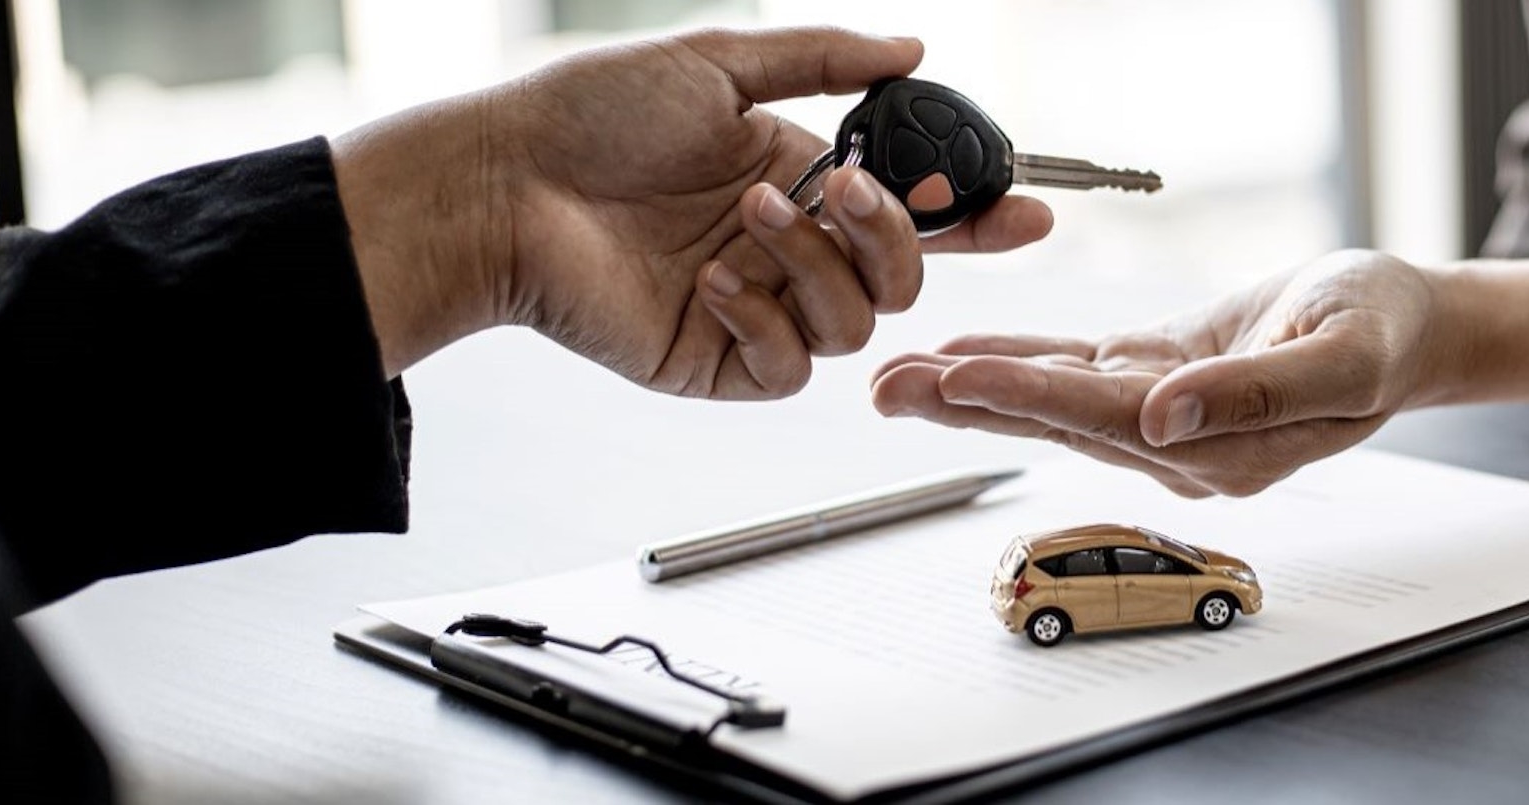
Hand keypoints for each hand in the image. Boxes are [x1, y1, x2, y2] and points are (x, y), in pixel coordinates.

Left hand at [335, 26, 1053, 396]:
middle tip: (844, 189)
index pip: (913, 210)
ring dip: (819, 266)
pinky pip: (792, 366)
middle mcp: (788, 247)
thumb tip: (912, 48)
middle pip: (901, 277)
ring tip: (748, 216)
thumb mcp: (720, 61)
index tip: (1027, 211)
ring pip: (857, 325)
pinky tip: (719, 281)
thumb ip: (825, 60)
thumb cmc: (589, 115)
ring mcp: (758, 309)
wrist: (501, 183)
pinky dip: (768, 321)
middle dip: (892, 234)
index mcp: (799, 179)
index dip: (976, 217)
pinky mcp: (719, 360)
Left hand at [871, 250, 1443, 496]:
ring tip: (896, 376)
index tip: (957, 378)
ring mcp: (1164, 414)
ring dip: (974, 386)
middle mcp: (1178, 442)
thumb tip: (1167, 417)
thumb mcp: (1343, 356)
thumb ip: (1256, 395)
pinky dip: (1017, 359)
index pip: (1104, 419)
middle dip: (966, 402)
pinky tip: (960, 354)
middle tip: (883, 388)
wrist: (1408, 325)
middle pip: (1056, 418)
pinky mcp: (1159, 374)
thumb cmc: (1386, 331)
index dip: (1027, 396)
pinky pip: (1075, 368)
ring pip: (1053, 397)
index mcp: (1221, 448)